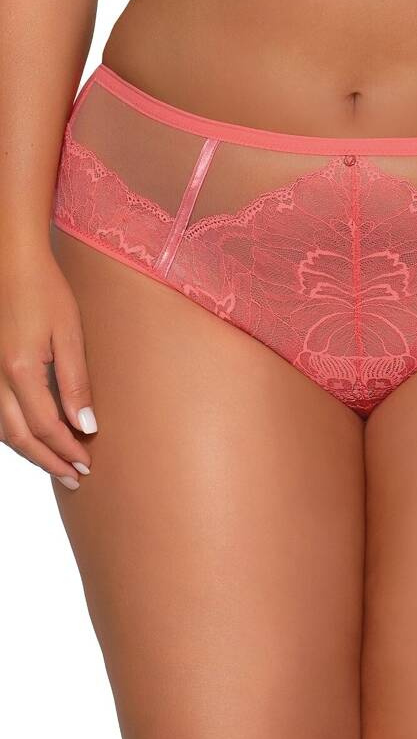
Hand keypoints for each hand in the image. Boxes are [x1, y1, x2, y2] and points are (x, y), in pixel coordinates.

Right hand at [0, 247, 95, 489]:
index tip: (87, 464)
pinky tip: (28, 438)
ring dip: (28, 451)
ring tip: (54, 465)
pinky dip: (11, 432)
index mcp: (20, 370)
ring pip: (1, 429)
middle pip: (19, 436)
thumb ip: (76, 382)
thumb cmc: (44, 291)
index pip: (46, 427)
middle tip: (73, 478)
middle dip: (48, 460)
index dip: (67, 450)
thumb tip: (86, 425)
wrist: (10, 260)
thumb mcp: (69, 334)